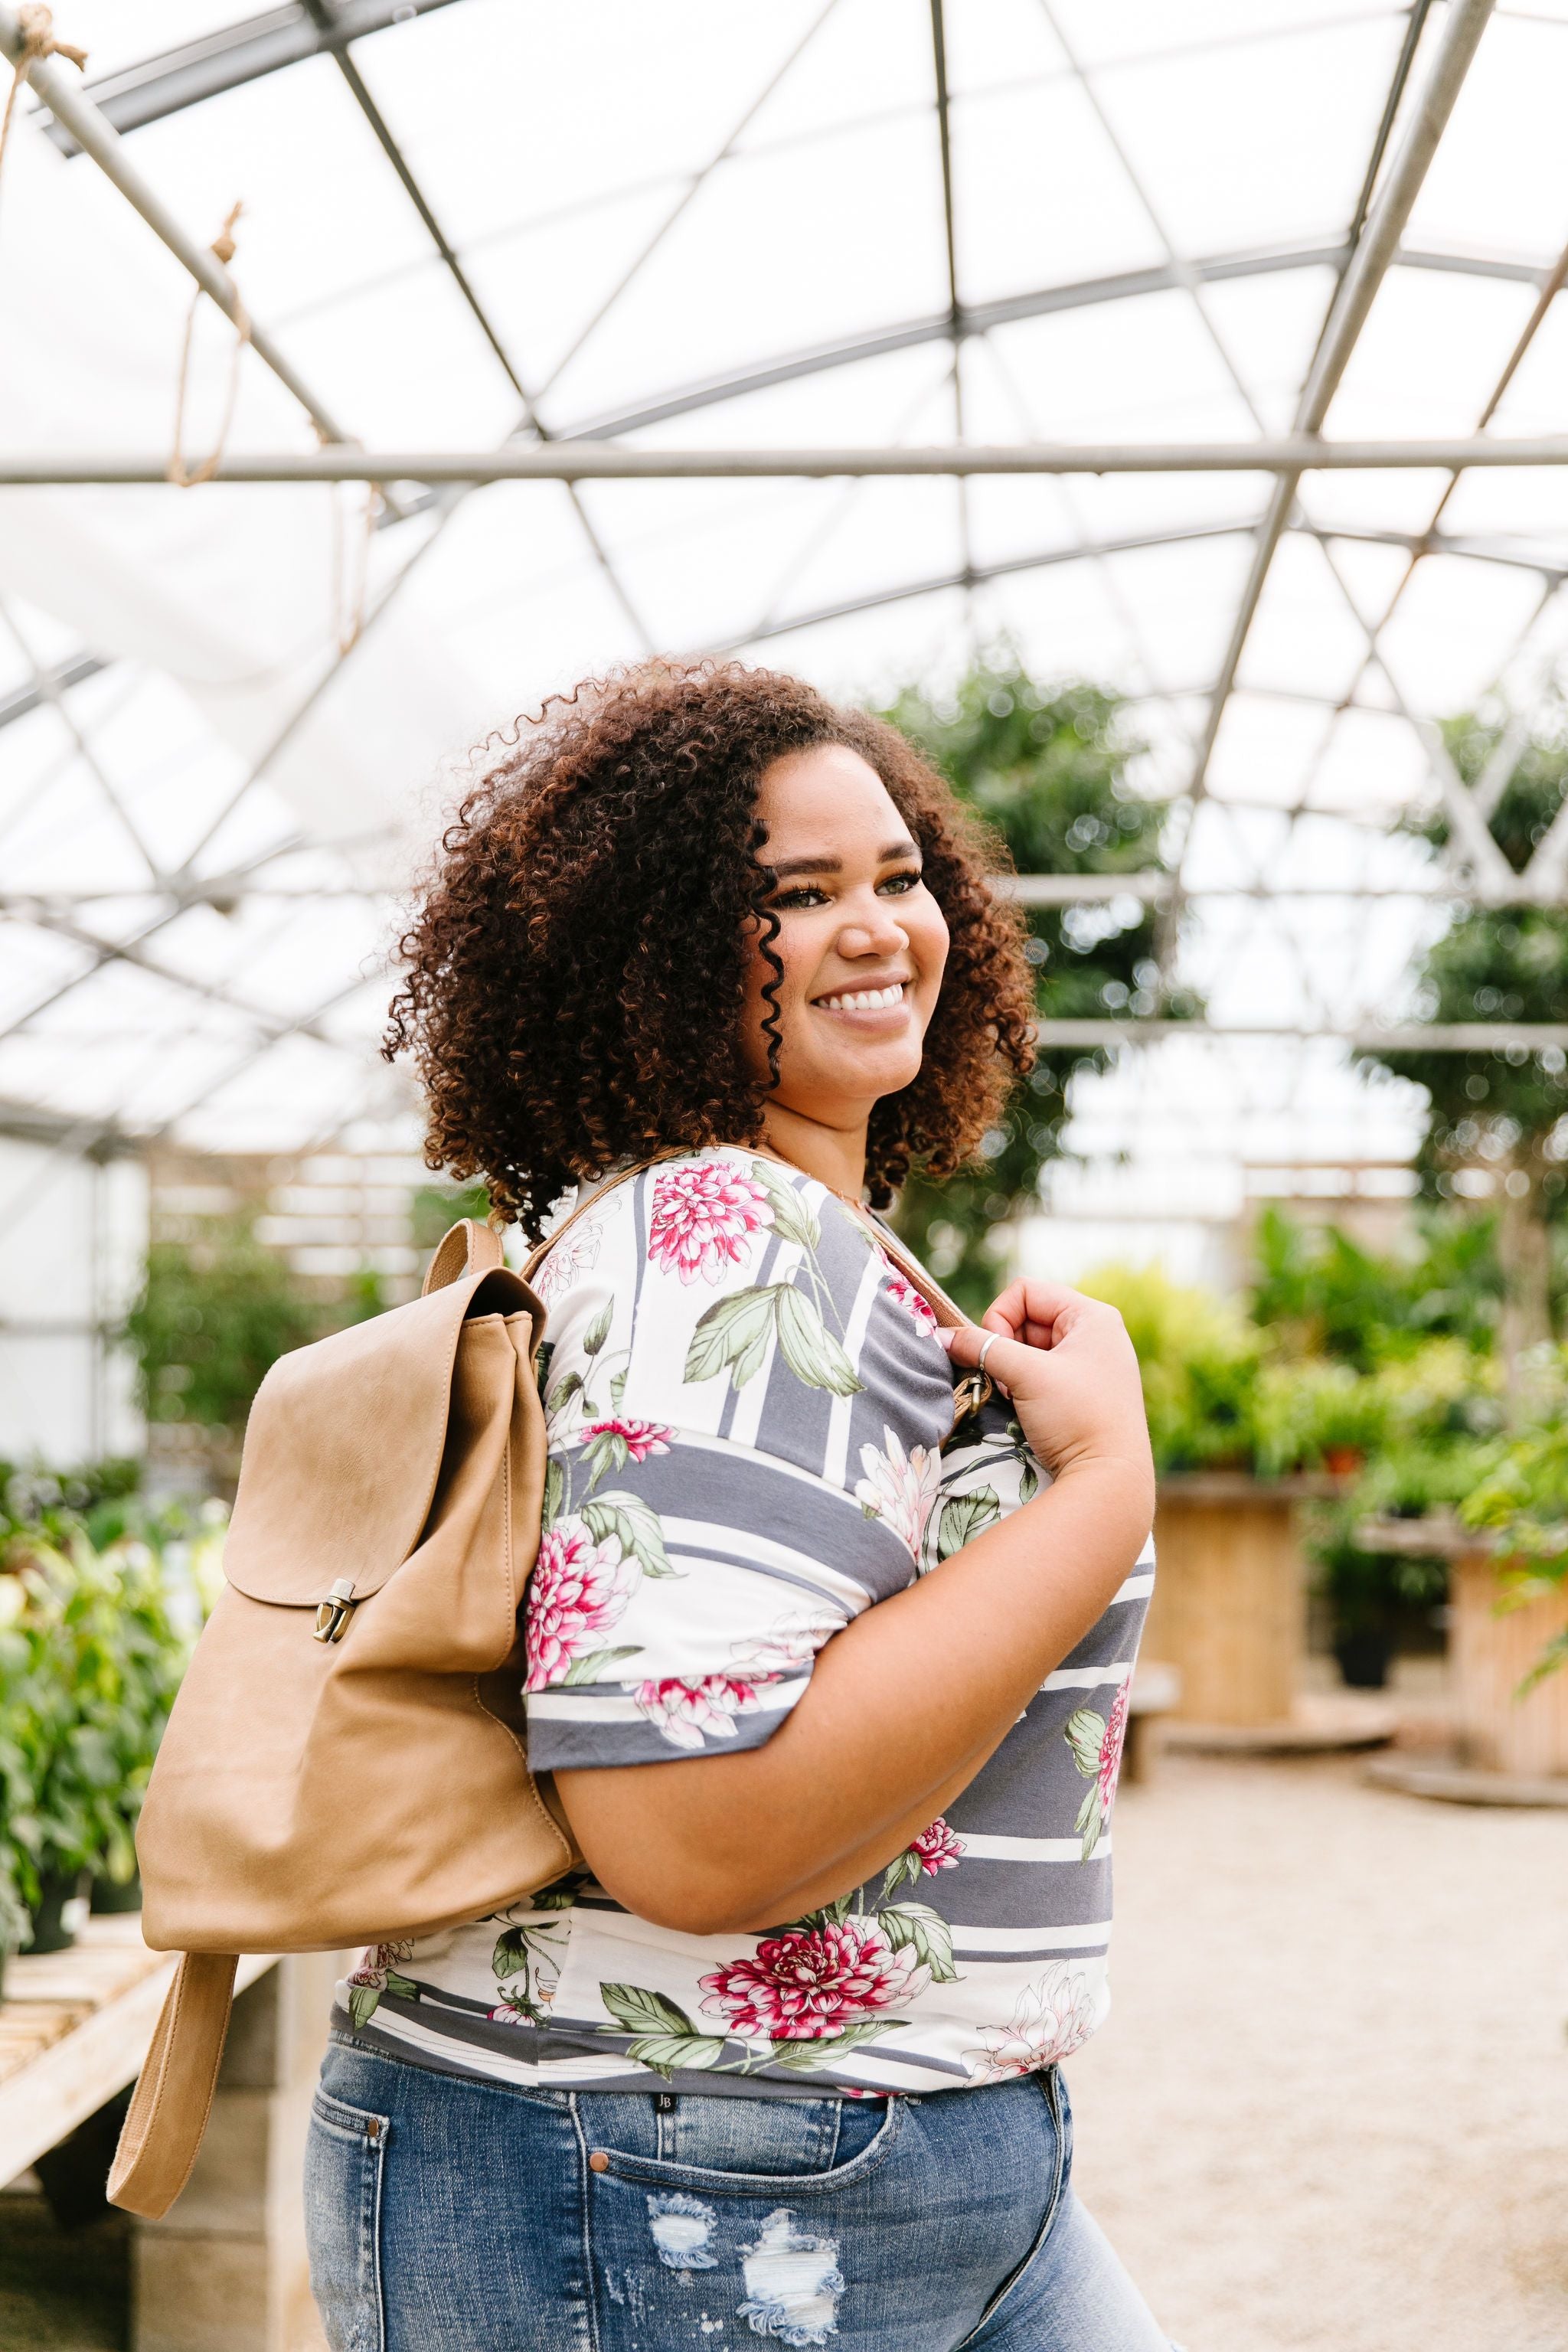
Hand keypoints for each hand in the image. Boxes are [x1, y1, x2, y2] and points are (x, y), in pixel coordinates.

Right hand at [940, 1280, 1152, 1495]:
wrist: (1110, 1480)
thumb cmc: (1077, 1418)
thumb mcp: (1025, 1375)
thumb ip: (981, 1348)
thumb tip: (942, 1335)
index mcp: (1092, 1316)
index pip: (1025, 1292)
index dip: (1000, 1318)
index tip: (998, 1355)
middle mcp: (1097, 1333)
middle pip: (1028, 1319)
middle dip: (1006, 1349)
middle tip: (1007, 1382)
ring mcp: (1093, 1364)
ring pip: (1031, 1348)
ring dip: (1013, 1370)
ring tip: (1018, 1397)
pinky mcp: (1086, 1391)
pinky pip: (1043, 1373)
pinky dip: (1025, 1385)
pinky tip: (1029, 1409)